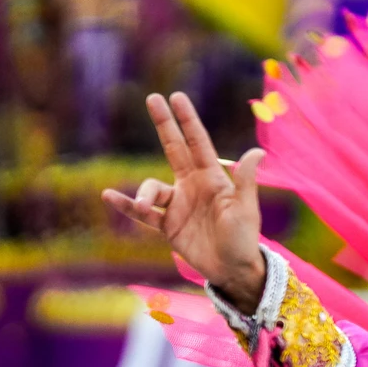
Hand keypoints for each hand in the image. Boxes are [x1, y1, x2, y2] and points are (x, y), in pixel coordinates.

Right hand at [103, 92, 266, 314]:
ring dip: (145, 194)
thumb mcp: (245, 208)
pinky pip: (143, 213)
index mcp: (212, 178)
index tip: (176, 97)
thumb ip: (245, 180)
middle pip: (174, 148)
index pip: (198, 142)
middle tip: (152, 98)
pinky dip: (127, 205)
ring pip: (152, 188)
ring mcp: (178, 204)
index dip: (187, 120)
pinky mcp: (168, 225)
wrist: (233, 269)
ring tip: (146, 207)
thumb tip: (257, 151)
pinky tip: (109, 196)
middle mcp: (192, 186)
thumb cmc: (244, 237)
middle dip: (165, 124)